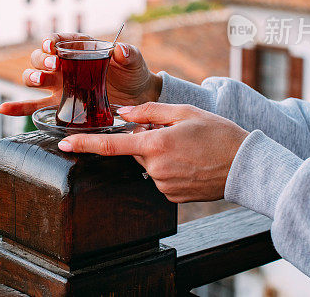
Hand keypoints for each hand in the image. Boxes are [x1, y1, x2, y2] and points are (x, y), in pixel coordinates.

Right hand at [0, 32, 162, 116]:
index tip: (52, 46)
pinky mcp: (59, 104)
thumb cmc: (133, 74)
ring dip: (31, 78)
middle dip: (41, 60)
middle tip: (52, 66)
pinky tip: (3, 108)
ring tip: (41, 82)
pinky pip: (33, 105)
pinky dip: (17, 107)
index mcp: (79, 47)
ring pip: (33, 78)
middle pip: (40, 58)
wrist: (137, 98)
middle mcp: (64, 64)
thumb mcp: (133, 61)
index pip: (59, 39)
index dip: (51, 40)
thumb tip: (119, 49)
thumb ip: (128, 54)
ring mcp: (59, 84)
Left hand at [57, 103, 248, 202]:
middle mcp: (155, 168)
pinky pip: (160, 178)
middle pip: (136, 150)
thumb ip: (149, 111)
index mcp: (155, 145)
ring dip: (159, 154)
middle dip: (146, 139)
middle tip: (174, 132)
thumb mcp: (185, 112)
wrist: (247, 167)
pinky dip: (169, 168)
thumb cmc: (219, 134)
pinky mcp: (172, 197)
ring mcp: (163, 186)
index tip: (62, 143)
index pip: (110, 145)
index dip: (84, 144)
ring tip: (188, 148)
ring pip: (149, 164)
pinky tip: (190, 163)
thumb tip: (122, 113)